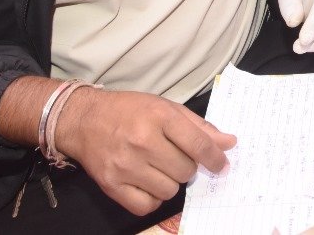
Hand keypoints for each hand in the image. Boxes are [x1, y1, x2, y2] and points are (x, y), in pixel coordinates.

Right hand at [55, 87, 234, 215]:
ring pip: (169, 190)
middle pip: (186, 170)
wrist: (84, 120)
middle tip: (175, 157)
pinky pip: (147, 206)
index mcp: (160, 117)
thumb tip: (229, 143)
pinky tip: (147, 182)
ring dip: (170, 182)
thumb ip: (199, 126)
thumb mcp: (166, 108)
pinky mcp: (111, 185)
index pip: (199, 145)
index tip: (222, 165)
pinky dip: (152, 198)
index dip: (216, 159)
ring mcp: (126, 165)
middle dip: (187, 166)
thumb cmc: (130, 111)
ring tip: (159, 168)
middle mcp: (143, 141)